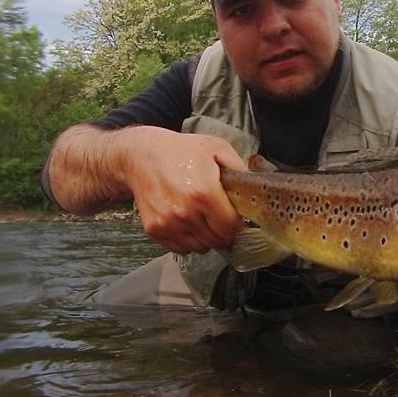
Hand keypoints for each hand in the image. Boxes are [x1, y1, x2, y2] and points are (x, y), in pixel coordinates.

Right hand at [119, 127, 246, 254]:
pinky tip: (189, 223)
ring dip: (207, 238)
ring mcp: (168, 224)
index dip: (238, 223)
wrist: (142, 155)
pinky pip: (180, 248)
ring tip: (204, 219)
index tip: (236, 216)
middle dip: (224, 232)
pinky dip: (188, 241)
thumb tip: (255, 186)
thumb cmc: (182, 150)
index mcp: (205, 194)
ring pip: (200, 248)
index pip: (231, 227)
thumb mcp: (217, 148)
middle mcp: (186, 213)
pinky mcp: (155, 230)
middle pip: (217, 240)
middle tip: (221, 218)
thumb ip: (239, 168)